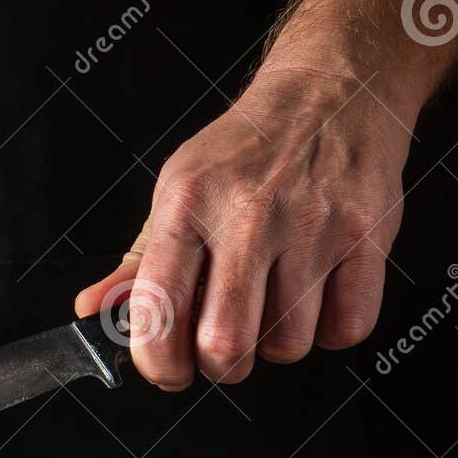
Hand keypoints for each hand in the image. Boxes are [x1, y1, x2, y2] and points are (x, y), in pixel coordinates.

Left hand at [75, 65, 409, 388]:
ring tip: (276, 303)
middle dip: (221, 365)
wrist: (333, 89)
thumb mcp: (179, 191)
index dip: (159, 363)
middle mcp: (248, 213)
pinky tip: (318, 297)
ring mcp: (312, 224)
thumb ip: (138, 263)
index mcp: (187, 203)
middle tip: (224, 346)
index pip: (158, 312)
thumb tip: (90, 310)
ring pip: (288, 346)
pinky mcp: (366, 234)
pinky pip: (346, 329)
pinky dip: (331, 330)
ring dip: (278, 343)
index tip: (169, 369)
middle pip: (225, 344)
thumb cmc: (248, 152)